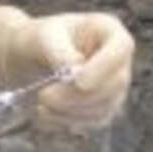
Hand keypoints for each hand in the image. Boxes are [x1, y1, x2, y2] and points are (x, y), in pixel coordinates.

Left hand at [0, 6, 134, 127]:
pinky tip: (46, 111)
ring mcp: (114, 86)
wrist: (30, 60)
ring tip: (41, 100)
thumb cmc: (40, 40)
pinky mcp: (104, 107)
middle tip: (44, 96)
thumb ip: (59, 50)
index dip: (104, 66)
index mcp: (108, 31)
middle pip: (115, 83)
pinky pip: (94, 121)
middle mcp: (118, 59)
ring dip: (69, 109)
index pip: (122, 47)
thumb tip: (74, 69)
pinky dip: (67, 119)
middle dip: (78, 95)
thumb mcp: (43, 37)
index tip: (79, 82)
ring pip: (105, 106)